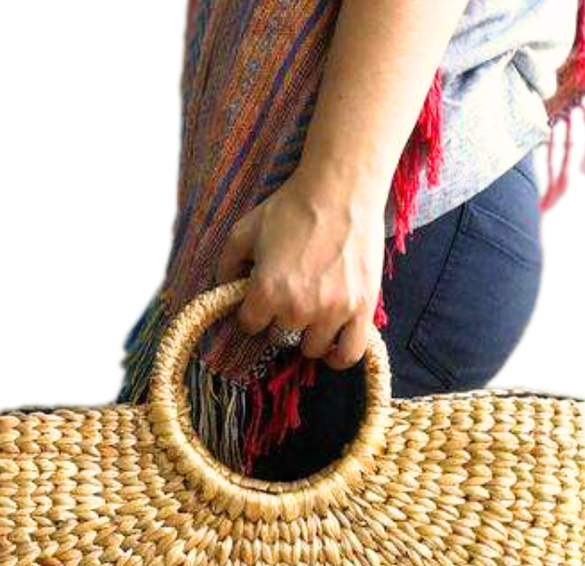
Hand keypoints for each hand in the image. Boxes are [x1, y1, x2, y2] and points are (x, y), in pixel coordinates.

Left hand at [214, 168, 384, 370]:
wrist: (340, 189)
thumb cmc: (291, 206)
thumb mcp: (244, 229)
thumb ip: (226, 264)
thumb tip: (224, 290)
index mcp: (266, 291)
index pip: (250, 325)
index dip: (252, 312)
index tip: (260, 300)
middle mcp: (298, 308)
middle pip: (280, 337)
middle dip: (280, 320)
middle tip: (289, 298)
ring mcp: (332, 311)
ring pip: (311, 348)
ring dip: (307, 335)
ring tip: (311, 315)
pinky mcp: (361, 309)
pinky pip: (349, 353)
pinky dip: (339, 356)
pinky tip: (332, 347)